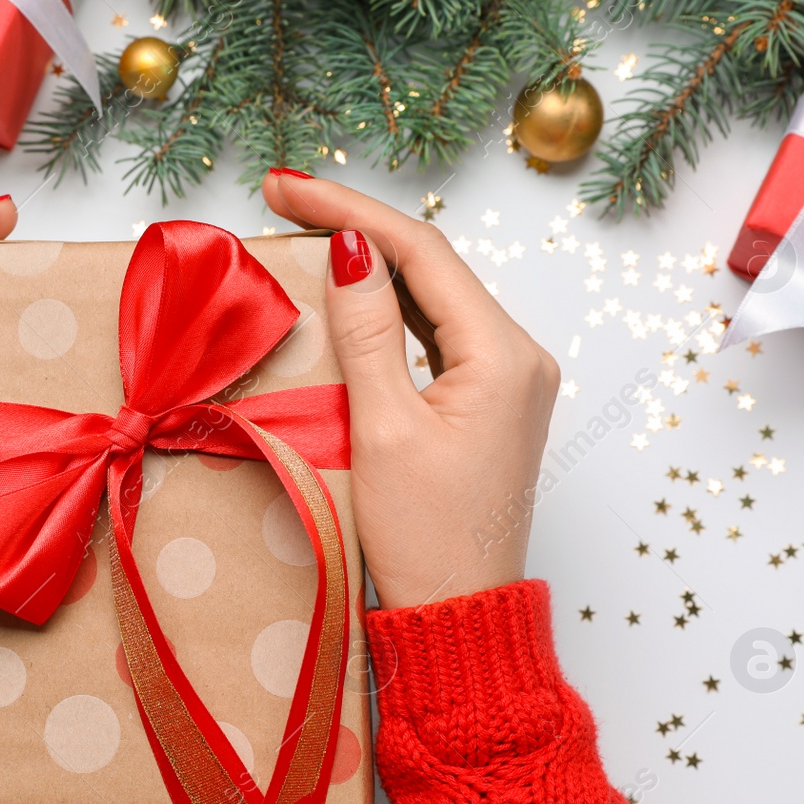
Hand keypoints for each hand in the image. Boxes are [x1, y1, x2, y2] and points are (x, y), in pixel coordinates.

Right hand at [262, 172, 558, 607]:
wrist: (458, 618)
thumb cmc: (424, 538)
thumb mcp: (384, 428)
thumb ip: (369, 332)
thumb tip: (351, 249)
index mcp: (503, 356)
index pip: (421, 253)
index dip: (349, 210)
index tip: (286, 185)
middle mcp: (518, 358)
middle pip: (431, 267)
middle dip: (357, 229)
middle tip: (284, 198)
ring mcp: (507, 381)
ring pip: (433, 299)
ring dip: (372, 267)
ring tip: (305, 232)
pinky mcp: (488, 404)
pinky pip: (437, 337)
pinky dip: (390, 311)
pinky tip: (349, 295)